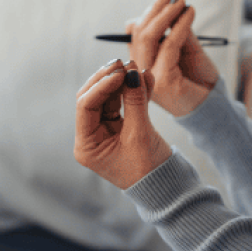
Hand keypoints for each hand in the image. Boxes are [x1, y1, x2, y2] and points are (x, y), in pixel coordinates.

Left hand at [75, 59, 171, 189]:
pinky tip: (144, 77)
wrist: (165, 187)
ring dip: (122, 82)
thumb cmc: (149, 170)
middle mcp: (90, 137)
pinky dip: (132, 91)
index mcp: (86, 146)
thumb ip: (135, 101)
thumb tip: (133, 71)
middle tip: (124, 63)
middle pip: (92, 98)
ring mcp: (104, 131)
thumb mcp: (141, 134)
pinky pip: (122, 103)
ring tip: (137, 67)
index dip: (101, 86)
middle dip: (108, 80)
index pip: (86, 106)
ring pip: (107, 98)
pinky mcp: (119, 127)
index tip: (120, 72)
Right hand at [127, 0, 219, 116]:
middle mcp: (139, 72)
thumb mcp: (185, 49)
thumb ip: (174, 31)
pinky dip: (180, 26)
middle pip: (138, 32)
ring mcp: (148, 78)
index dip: (149, 11)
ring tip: (182, 0)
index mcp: (141, 63)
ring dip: (166, 13)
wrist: (212, 107)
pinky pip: (169, 45)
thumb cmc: (198, 79)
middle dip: (155, 8)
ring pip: (148, 36)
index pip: (135, 32)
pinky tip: (189, 13)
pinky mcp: (163, 80)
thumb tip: (167, 6)